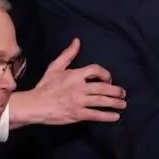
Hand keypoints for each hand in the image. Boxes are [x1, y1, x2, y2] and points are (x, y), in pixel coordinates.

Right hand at [8, 38, 126, 126]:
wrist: (35, 105)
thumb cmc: (45, 86)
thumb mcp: (55, 67)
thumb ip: (68, 54)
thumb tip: (77, 41)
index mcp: (74, 75)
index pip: (95, 70)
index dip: (105, 74)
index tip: (109, 79)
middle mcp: (79, 88)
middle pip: (103, 88)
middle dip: (116, 91)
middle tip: (123, 94)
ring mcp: (78, 102)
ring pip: (101, 101)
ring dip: (115, 103)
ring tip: (123, 105)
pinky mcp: (77, 114)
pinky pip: (95, 115)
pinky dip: (107, 116)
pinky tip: (115, 116)